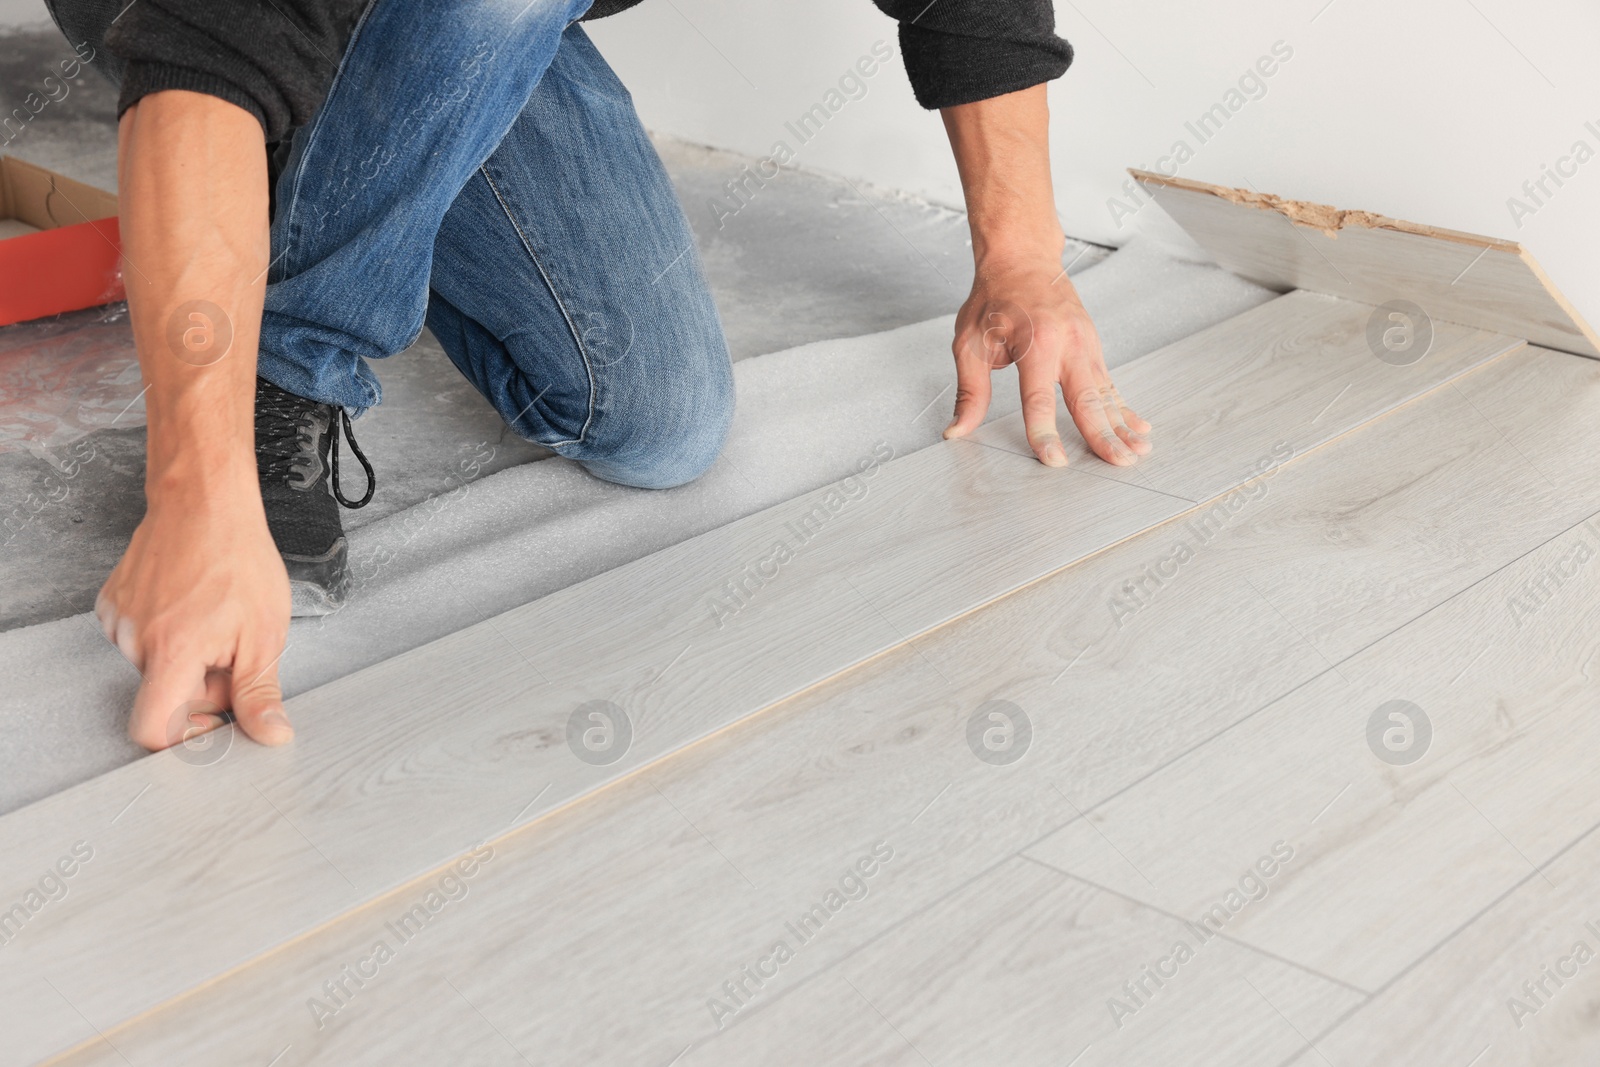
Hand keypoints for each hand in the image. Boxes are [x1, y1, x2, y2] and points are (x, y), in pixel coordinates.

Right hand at [97, 488, 292, 750]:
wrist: (205, 503)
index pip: (152, 729)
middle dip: (204, 684)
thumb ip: (259, 692)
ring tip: (216, 618)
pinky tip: (191, 605)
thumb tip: (269, 735)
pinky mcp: (113, 603)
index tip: (215, 721)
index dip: (184, 737)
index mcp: (171, 653)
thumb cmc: (238, 559)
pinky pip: (141, 638)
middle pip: (165, 694)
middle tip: (235, 648)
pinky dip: (168, 633)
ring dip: (187, 656)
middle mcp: (134, 640)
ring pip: (156, 665)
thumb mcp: (265, 634)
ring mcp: (120, 620)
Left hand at [943, 259, 1150, 467]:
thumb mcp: (970, 342)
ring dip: (1122, 426)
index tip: (1054, 461)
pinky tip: (1139, 428)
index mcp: (1035, 341)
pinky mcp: (1093, 347)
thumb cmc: (994, 298)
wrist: (1023, 258)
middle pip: (1086, 399)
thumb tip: (957, 431)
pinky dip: (1124, 407)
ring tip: (1136, 453)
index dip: (1045, 432)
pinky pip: (1110, 384)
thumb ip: (969, 391)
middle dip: (1103, 435)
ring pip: (1105, 394)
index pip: (1039, 398)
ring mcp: (1086, 343)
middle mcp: (1068, 342)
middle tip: (1117, 464)